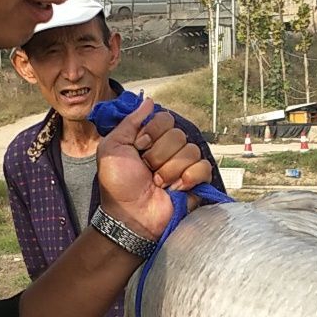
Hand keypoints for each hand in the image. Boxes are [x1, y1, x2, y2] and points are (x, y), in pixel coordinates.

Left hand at [97, 95, 211, 237]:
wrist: (129, 216)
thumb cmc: (117, 185)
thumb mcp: (112, 147)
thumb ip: (130, 122)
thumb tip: (148, 100)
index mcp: (150, 138)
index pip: (164, 118)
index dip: (151, 133)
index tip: (139, 147)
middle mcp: (169, 149)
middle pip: (178, 134)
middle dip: (158, 155)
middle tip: (147, 170)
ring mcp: (184, 164)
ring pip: (190, 151)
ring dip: (170, 170)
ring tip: (158, 183)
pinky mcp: (196, 181)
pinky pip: (203, 167)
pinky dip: (188, 178)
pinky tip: (176, 189)